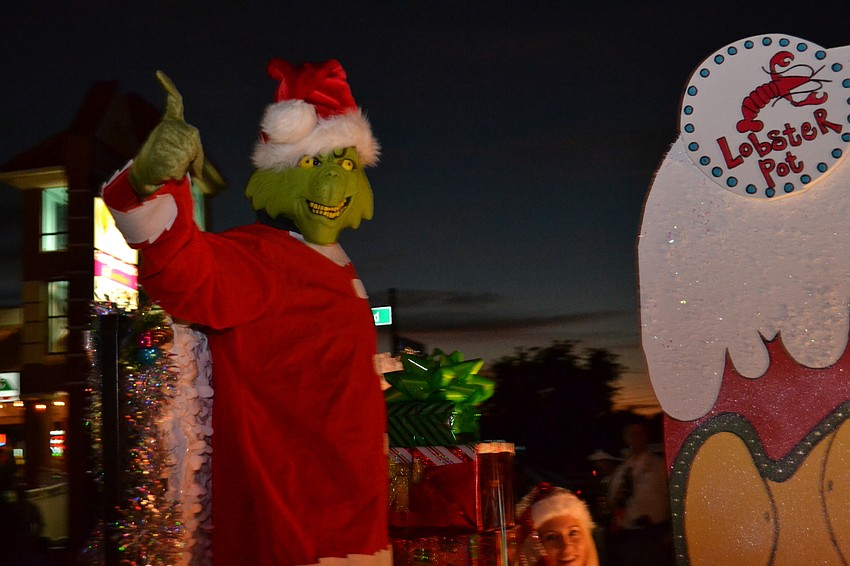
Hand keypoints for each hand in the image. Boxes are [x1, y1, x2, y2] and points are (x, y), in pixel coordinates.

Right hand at [129, 70, 203, 195]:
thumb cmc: (164, 163)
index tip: (157, 73)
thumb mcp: (181, 152)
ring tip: (169, 165)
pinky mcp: (164, 156)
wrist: (144, 176)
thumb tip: (198, 160)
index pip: (174, 101)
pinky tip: (166, 171)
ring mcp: (164, 140)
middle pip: (193, 142)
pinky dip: (177, 173)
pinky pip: (181, 168)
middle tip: (175, 161)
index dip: (167, 86)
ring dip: (184, 165)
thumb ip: (193, 148)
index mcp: (170, 123)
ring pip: (189, 155)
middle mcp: (167, 127)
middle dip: (192, 156)